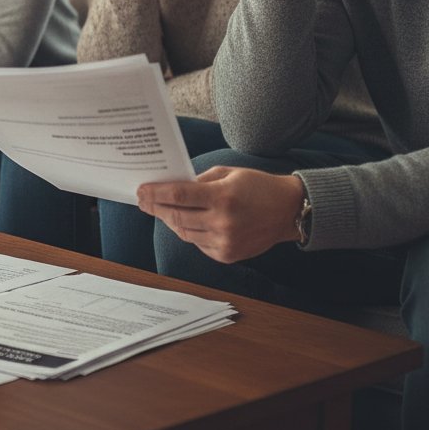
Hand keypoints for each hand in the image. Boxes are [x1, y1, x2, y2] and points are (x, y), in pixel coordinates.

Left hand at [137, 167, 303, 263]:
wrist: (288, 211)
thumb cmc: (257, 186)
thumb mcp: (228, 174)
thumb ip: (199, 181)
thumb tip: (172, 187)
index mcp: (222, 197)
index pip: (178, 196)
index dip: (155, 194)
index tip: (140, 191)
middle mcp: (223, 222)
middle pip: (176, 217)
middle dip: (156, 208)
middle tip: (143, 200)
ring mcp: (225, 242)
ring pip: (184, 233)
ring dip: (169, 221)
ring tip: (160, 210)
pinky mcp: (227, 255)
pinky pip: (198, 243)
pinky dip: (188, 233)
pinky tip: (185, 222)